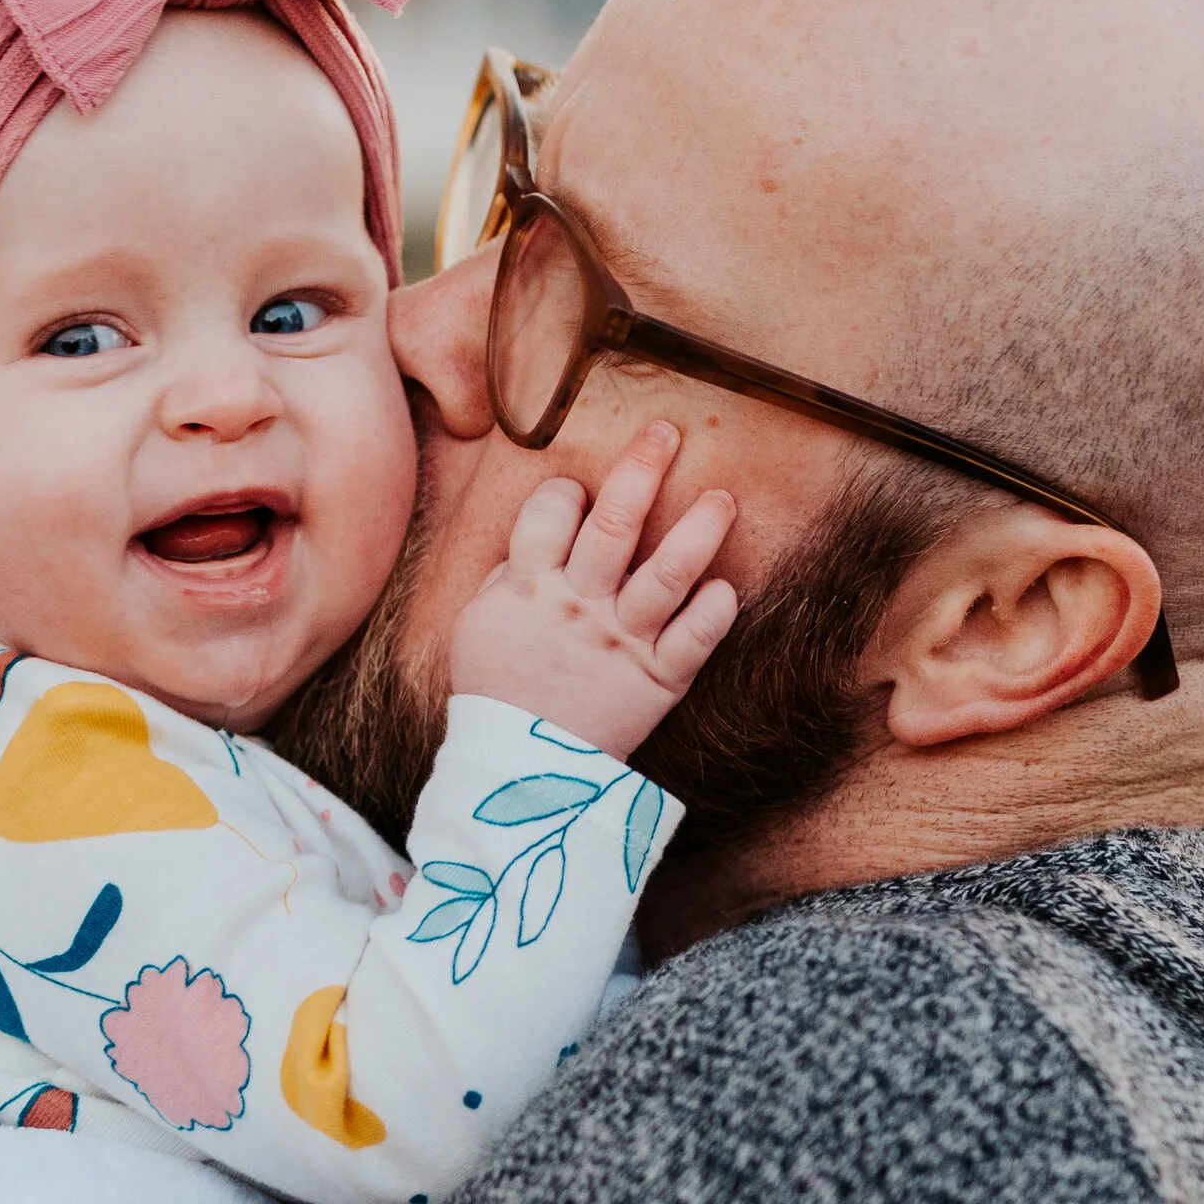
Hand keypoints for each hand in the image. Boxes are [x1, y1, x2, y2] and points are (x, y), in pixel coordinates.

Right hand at [446, 424, 736, 760]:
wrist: (517, 770)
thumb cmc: (494, 691)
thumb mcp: (477, 625)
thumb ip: (510, 578)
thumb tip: (537, 539)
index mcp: (530, 586)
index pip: (551, 513)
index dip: (567, 492)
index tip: (579, 493)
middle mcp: (580, 605)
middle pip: (616, 524)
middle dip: (643, 470)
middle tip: (667, 433)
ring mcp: (623, 640)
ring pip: (668, 574)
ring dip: (699, 531)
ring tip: (722, 499)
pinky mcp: (657, 679)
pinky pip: (694, 640)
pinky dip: (715, 613)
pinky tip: (727, 589)